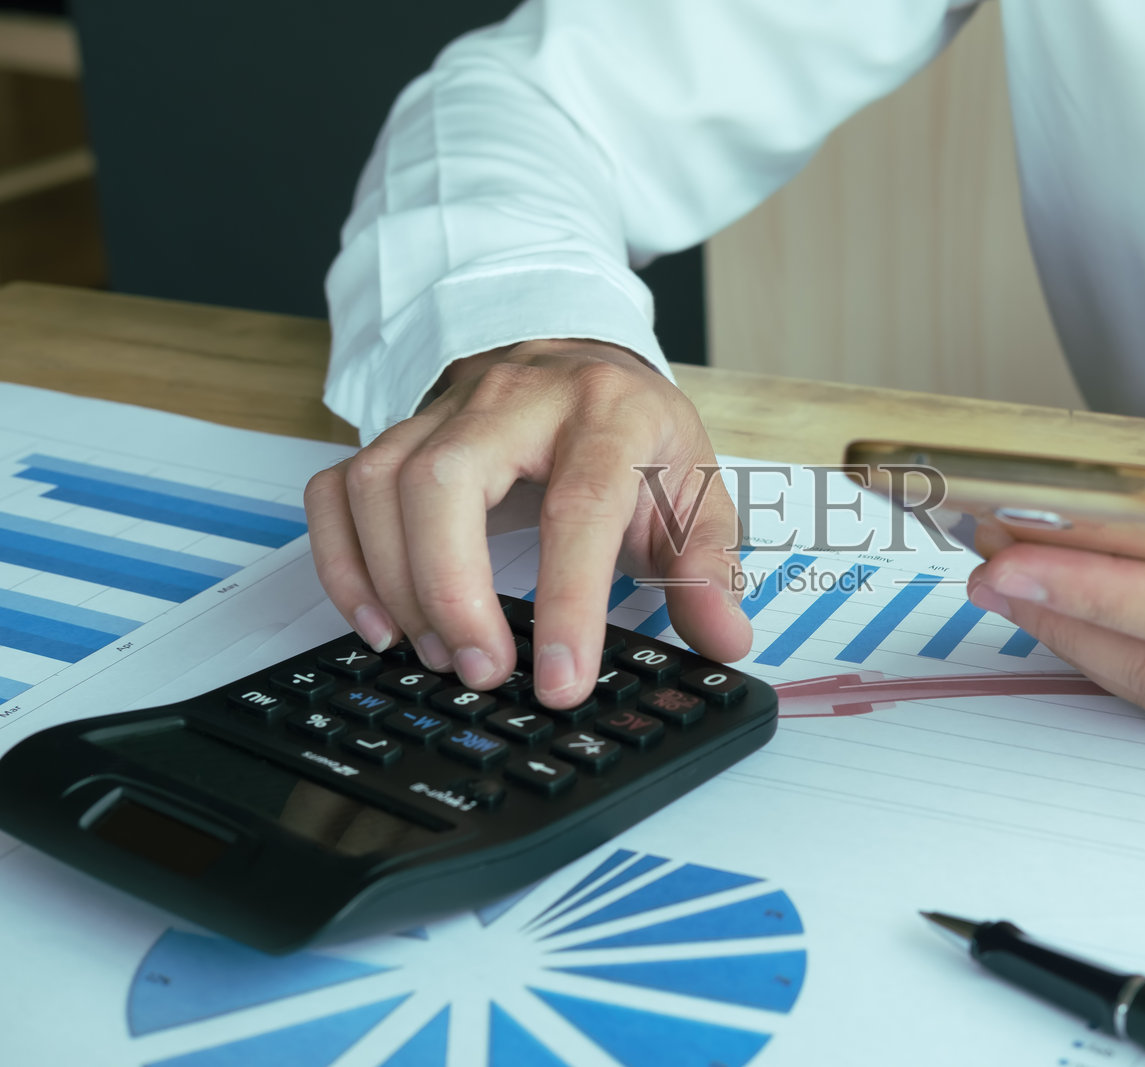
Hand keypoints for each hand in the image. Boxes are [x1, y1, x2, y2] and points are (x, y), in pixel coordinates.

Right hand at [305, 339, 750, 706]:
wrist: (585, 364)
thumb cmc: (638, 439)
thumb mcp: (695, 491)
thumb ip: (707, 567)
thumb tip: (724, 638)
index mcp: (608, 412)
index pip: (578, 503)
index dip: (568, 599)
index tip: (561, 680)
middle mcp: (516, 398)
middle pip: (445, 481)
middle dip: (452, 589)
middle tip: (482, 671)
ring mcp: (445, 411)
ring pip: (381, 484)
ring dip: (396, 585)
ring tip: (440, 656)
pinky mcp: (397, 432)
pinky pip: (339, 490)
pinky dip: (342, 563)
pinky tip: (380, 625)